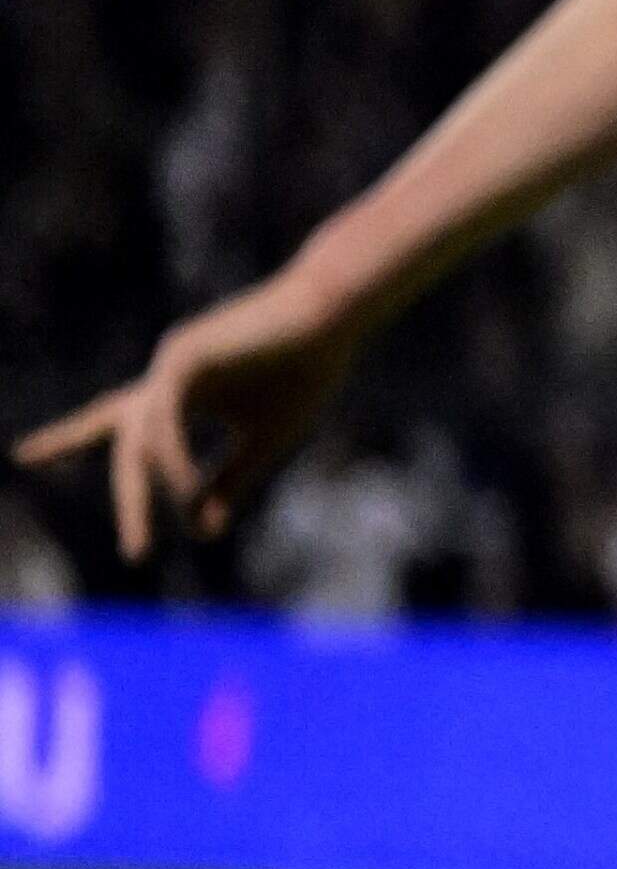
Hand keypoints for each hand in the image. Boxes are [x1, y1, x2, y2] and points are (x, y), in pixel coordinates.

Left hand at [14, 271, 364, 558]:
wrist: (333, 316)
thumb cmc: (306, 369)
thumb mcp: (266, 440)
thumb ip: (229, 481)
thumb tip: (200, 531)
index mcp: (180, 394)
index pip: (113, 422)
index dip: (68, 440)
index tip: (22, 456)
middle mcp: (164, 379)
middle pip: (122, 441)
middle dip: (128, 500)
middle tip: (135, 552)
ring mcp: (169, 363)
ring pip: (140, 437)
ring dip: (147, 492)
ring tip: (164, 532)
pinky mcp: (182, 353)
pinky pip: (162, 419)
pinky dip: (170, 457)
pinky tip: (184, 487)